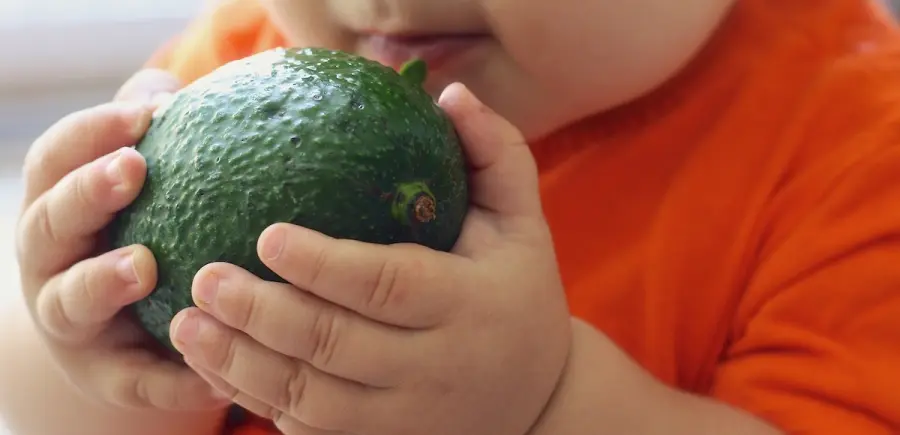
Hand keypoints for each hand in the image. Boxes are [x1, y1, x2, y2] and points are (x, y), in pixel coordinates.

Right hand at [15, 70, 229, 410]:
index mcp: (56, 207)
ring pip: (70, 301)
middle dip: (85, 193)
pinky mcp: (105, 375)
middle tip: (133, 168)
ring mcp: (70, 322)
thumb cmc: (132, 234)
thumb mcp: (133, 187)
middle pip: (49, 224)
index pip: (55, 160)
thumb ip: (148, 138)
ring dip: (101, 281)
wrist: (115, 335)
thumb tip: (177, 90)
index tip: (143, 114)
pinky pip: (132, 380)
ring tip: (143, 267)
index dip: (90, 133)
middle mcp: (50, 263)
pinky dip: (167, 379)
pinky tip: (211, 376)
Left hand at [170, 83, 573, 434]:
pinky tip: (215, 368)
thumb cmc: (518, 296)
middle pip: (335, 344)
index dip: (324, 264)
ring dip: (240, 363)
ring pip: (310, 398)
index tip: (266, 236)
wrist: (539, 405)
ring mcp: (405, 419)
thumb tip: (451, 94)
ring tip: (187, 323)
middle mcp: (435, 369)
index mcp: (468, 305)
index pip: (388, 284)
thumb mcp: (523, 225)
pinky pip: (308, 430)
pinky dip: (256, 400)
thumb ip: (496, 155)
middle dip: (262, 313)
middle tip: (206, 276)